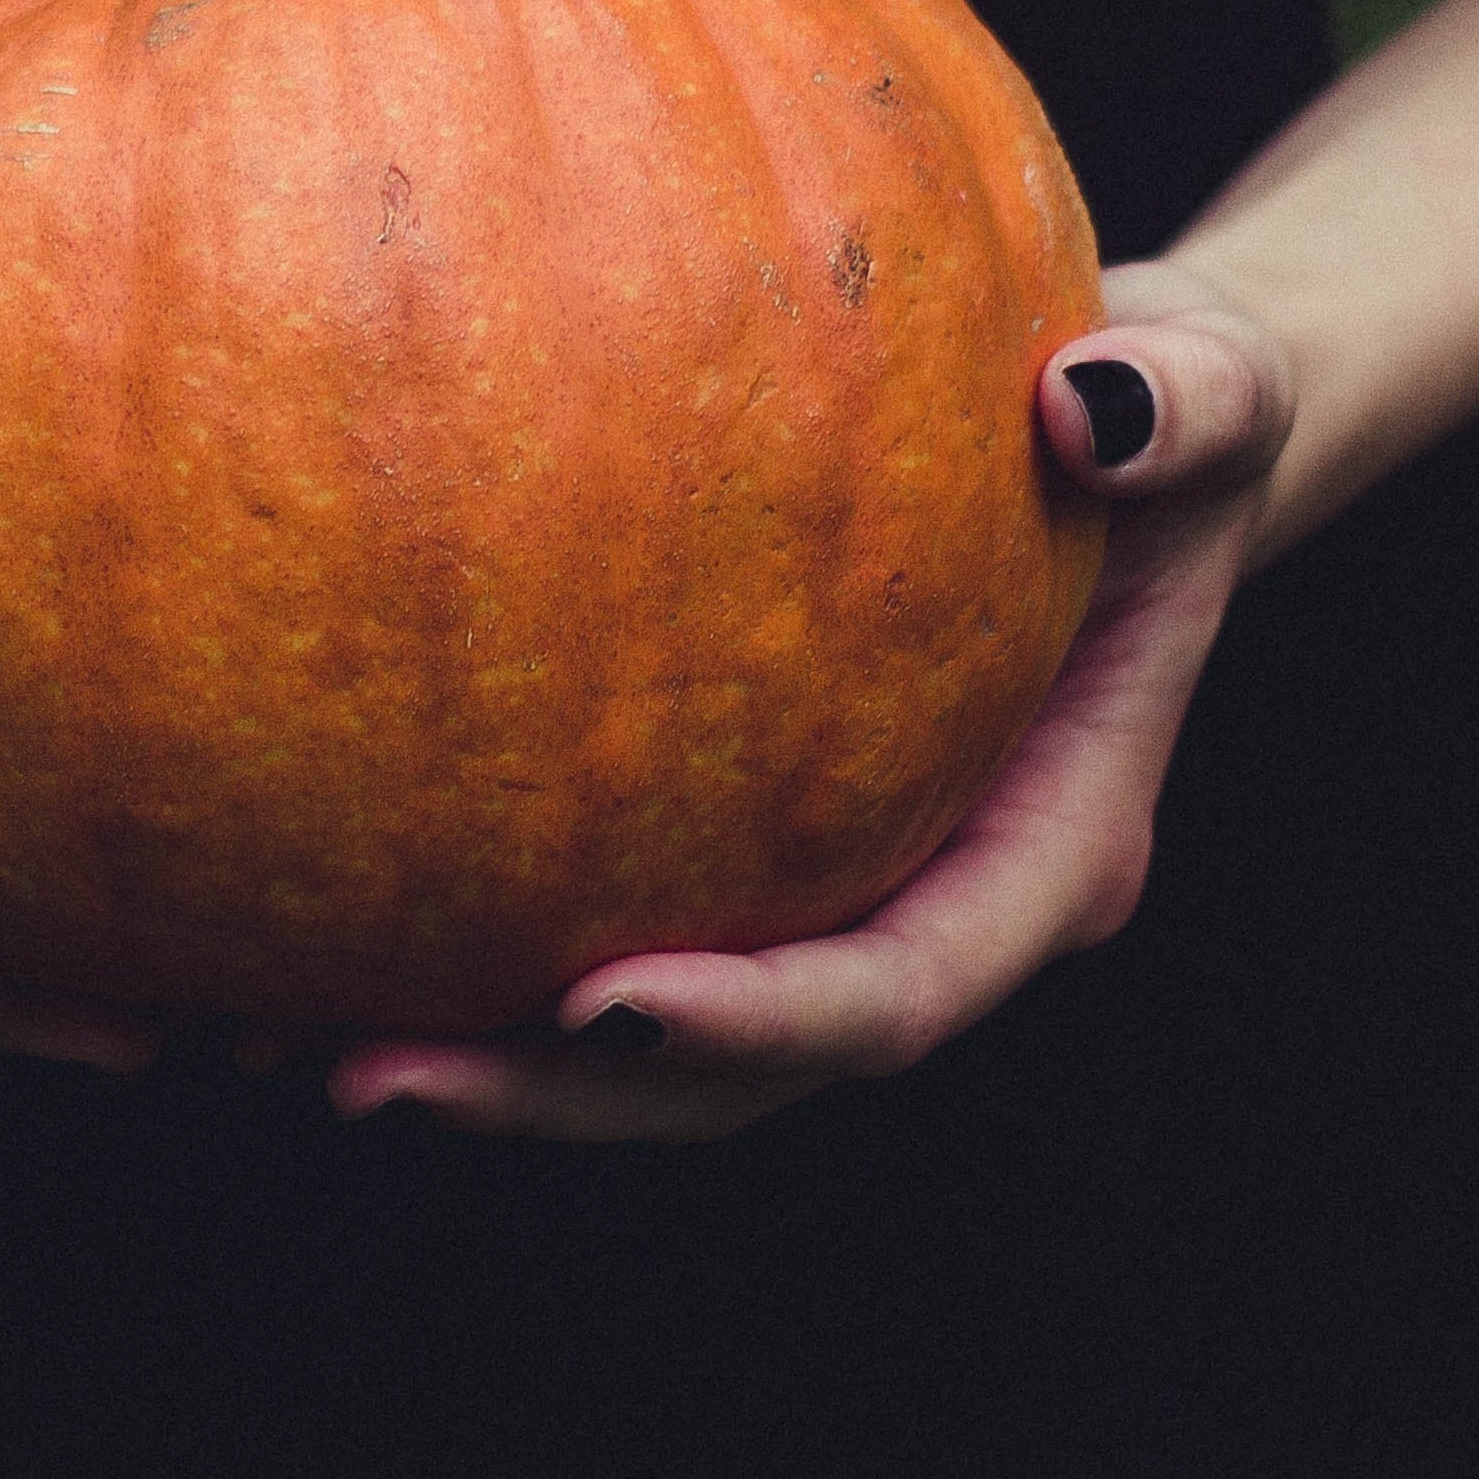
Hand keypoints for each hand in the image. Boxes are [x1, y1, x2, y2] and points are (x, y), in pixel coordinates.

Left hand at [319, 259, 1296, 1141]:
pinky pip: (569, 922)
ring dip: (467, 1062)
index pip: (897, 992)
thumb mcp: (1216, 378)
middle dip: (554, 1100)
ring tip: (262, 1045)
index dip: (758, 1029)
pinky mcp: (716, 851)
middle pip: (731, 1082)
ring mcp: (810, 899)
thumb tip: (1097, 404)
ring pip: (630, 1048)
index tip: (603, 1006)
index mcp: (1047, 855)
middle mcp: (919, 913)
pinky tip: (270, 921)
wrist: (1108, 432)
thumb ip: (1191, 399)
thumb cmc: (1162, 403)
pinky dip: (437, 939)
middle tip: (361, 1080)